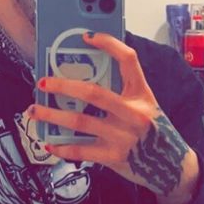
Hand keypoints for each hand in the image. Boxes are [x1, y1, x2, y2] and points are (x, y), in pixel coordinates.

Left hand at [35, 32, 198, 201]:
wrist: (170, 166)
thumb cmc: (151, 130)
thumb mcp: (144, 105)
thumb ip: (122, 91)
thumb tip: (84, 77)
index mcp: (141, 94)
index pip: (128, 60)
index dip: (109, 44)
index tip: (87, 37)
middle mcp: (133, 113)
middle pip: (93, 93)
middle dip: (63, 86)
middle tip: (42, 83)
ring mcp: (123, 136)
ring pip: (80, 122)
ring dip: (52, 116)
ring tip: (34, 111)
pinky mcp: (114, 157)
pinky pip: (81, 151)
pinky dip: (62, 148)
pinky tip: (49, 143)